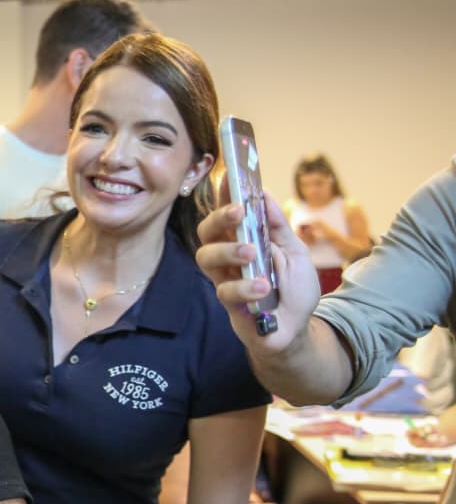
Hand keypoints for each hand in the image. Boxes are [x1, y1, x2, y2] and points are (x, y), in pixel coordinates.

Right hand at [196, 191, 320, 354]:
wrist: (298, 327)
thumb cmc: (294, 288)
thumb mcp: (295, 252)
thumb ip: (277, 227)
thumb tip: (263, 194)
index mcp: (244, 238)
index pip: (228, 212)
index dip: (223, 193)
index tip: (228, 176)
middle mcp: (228, 256)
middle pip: (206, 231)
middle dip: (218, 218)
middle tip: (238, 213)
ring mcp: (225, 279)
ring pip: (206, 258)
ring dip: (229, 251)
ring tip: (252, 254)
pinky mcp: (228, 304)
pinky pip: (225, 290)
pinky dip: (246, 286)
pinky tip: (264, 287)